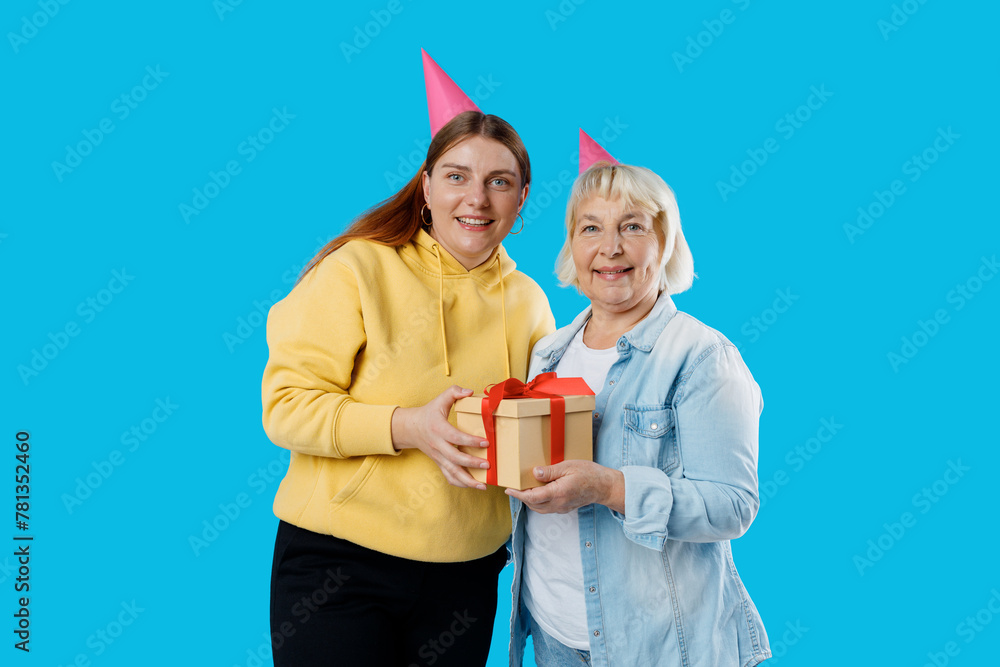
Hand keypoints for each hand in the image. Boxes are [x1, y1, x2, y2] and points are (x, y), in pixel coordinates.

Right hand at [391, 386, 490, 488]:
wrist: (411, 428)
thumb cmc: (429, 413)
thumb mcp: (440, 399)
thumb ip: (454, 392)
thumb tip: (470, 392)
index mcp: (438, 428)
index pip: (456, 437)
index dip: (471, 441)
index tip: (486, 443)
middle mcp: (438, 445)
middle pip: (455, 458)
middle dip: (472, 463)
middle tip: (488, 464)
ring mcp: (438, 456)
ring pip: (452, 472)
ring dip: (468, 481)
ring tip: (483, 485)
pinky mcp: (439, 463)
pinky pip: (449, 476)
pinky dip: (460, 484)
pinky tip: (473, 486)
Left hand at [506, 460, 624, 513]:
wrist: (604, 486)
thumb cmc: (588, 473)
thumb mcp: (568, 466)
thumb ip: (550, 471)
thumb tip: (534, 473)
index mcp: (558, 492)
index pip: (532, 497)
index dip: (518, 494)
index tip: (509, 489)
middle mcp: (559, 504)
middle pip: (533, 505)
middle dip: (521, 498)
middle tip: (513, 488)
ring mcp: (562, 508)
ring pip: (540, 509)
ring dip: (529, 501)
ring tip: (523, 491)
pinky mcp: (565, 508)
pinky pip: (547, 508)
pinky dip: (539, 503)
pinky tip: (538, 493)